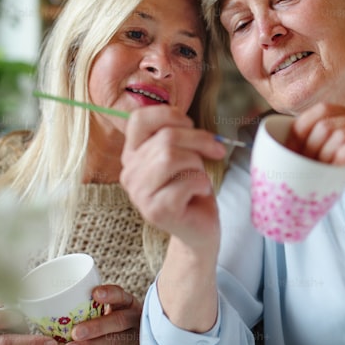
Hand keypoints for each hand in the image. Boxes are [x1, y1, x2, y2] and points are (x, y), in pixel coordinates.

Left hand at [62, 284, 144, 344]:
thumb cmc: (115, 321)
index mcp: (128, 303)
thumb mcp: (112, 309)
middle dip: (96, 327)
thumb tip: (60, 303)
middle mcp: (135, 319)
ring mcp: (136, 338)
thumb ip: (94, 306)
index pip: (121, 295)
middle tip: (76, 332)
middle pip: (119, 321)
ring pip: (115, 342)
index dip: (110, 294)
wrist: (137, 342)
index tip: (95, 294)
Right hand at [120, 104, 226, 255]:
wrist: (198, 229)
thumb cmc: (192, 188)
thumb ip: (178, 135)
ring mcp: (140, 194)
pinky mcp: (156, 211)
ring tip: (199, 176)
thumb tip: (187, 121)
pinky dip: (202, 183)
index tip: (191, 126)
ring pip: (172, 157)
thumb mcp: (184, 154)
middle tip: (215, 151)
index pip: (139, 119)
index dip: (170, 115)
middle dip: (199, 141)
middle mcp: (130, 172)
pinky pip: (186, 182)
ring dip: (197, 164)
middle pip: (165, 138)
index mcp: (132, 154)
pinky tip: (199, 193)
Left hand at [289, 103, 344, 215]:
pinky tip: (338, 171)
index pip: (323, 109)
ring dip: (322, 155)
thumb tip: (300, 156)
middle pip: (326, 120)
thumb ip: (333, 152)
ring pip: (338, 132)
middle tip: (303, 166)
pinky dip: (341, 159)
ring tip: (320, 173)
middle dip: (307, 145)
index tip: (291, 150)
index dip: (301, 127)